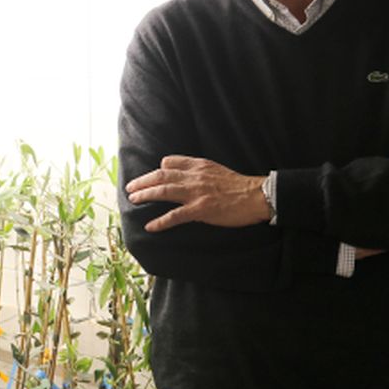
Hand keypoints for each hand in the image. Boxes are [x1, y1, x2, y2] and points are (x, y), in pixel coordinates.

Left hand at [125, 155, 269, 231]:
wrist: (259, 196)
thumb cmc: (240, 185)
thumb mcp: (217, 170)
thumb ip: (200, 171)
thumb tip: (185, 174)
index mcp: (199, 166)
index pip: (170, 162)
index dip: (157, 169)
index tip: (149, 176)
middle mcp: (194, 177)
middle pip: (161, 176)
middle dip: (142, 181)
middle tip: (130, 188)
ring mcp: (196, 193)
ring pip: (163, 191)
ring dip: (145, 195)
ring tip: (133, 200)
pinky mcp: (201, 210)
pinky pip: (175, 216)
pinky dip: (160, 221)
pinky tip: (150, 226)